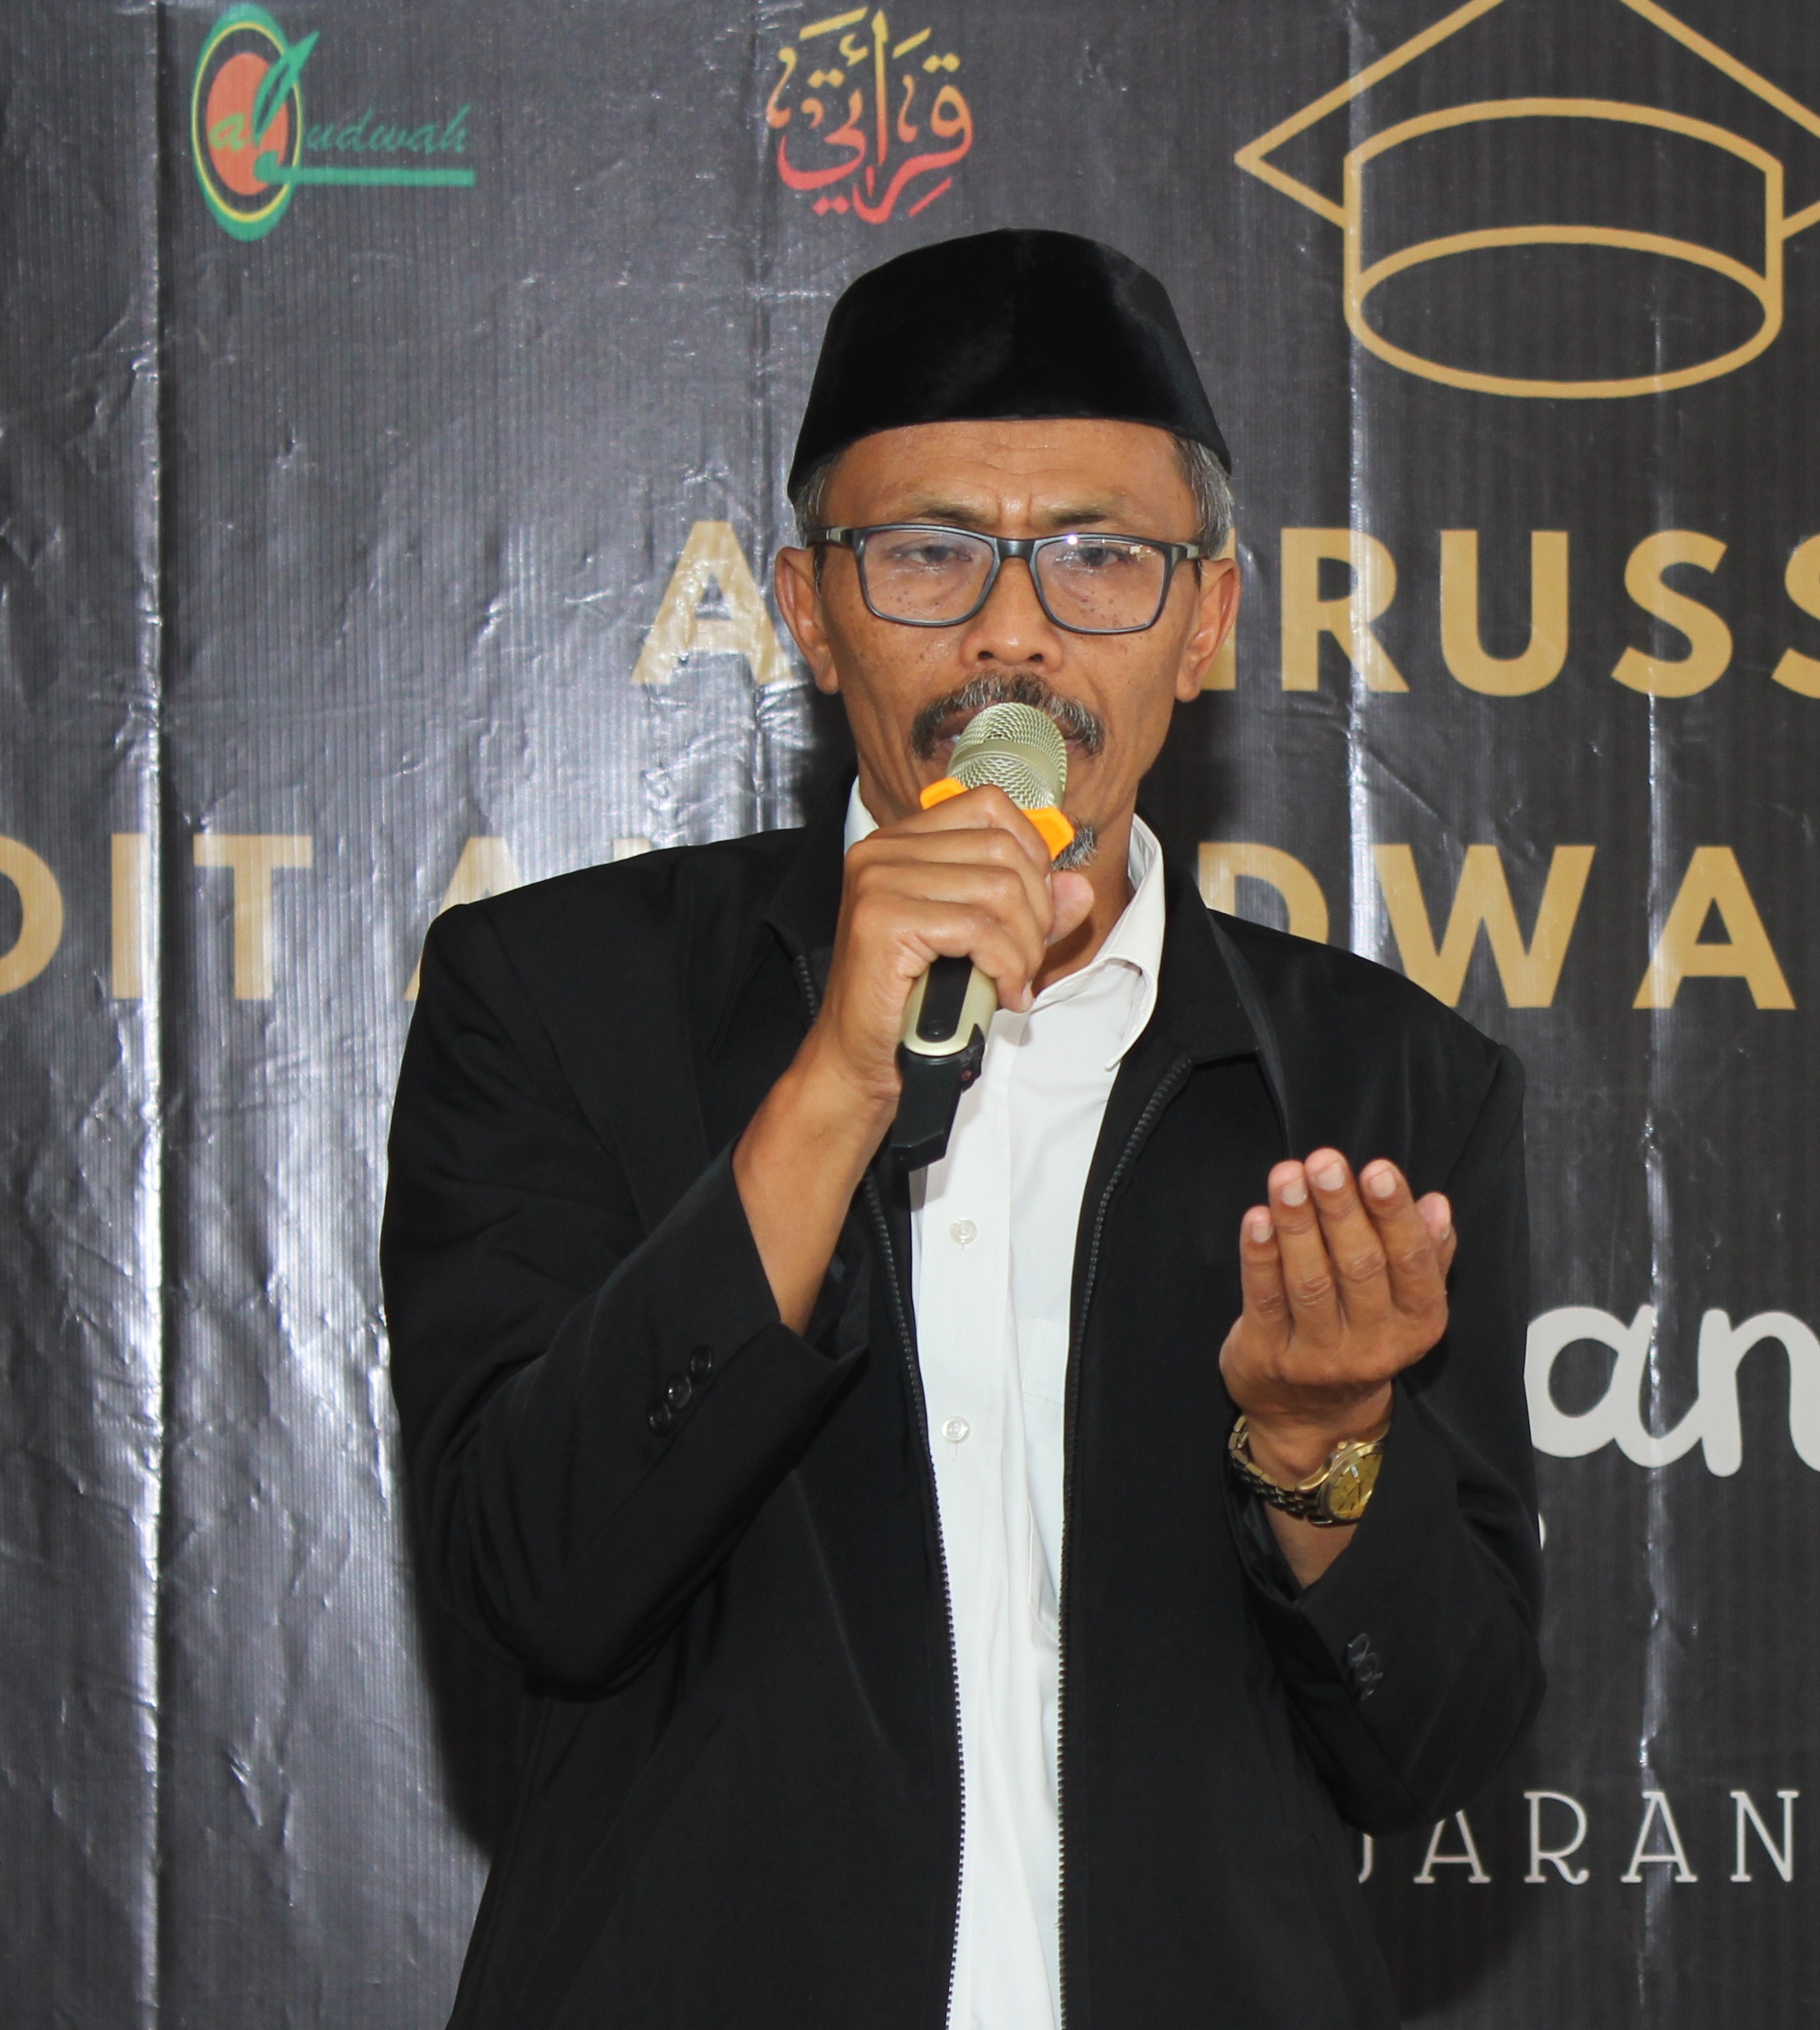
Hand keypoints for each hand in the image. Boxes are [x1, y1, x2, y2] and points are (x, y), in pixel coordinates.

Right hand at [805, 785, 1094, 1121]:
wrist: (860, 1058)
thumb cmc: (914, 1003)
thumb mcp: (983, 945)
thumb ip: (1029, 911)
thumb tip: (1077, 886)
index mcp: (903, 842)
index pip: (990, 806)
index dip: (1032, 855)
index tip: (1034, 910)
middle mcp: (885, 850)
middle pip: (1003, 849)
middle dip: (1036, 912)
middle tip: (1026, 961)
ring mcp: (879, 880)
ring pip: (998, 889)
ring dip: (1024, 947)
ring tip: (1014, 981)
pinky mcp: (882, 919)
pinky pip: (978, 928)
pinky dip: (1006, 966)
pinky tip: (1002, 994)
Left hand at [1219, 1150, 1455, 1486]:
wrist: (1311, 1418)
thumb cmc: (1361, 1335)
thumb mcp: (1406, 1305)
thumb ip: (1427, 1254)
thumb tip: (1437, 1204)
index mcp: (1417, 1326)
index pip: (1411, 1265)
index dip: (1393, 1216)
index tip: (1377, 1168)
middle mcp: (1373, 1346)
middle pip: (1359, 1269)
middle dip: (1340, 1210)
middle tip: (1325, 1160)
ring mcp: (1317, 1357)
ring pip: (1310, 1282)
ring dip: (1297, 1224)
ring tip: (1287, 1175)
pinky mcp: (1268, 1358)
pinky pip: (1264, 1299)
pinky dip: (1259, 1256)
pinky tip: (1256, 1217)